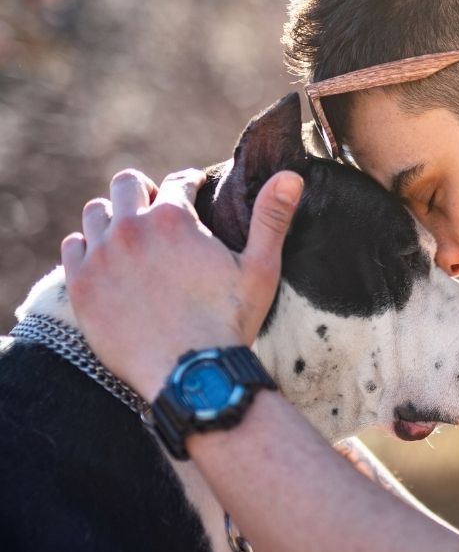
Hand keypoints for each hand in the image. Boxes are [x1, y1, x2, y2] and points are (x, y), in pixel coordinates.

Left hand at [62, 167, 302, 401]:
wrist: (189, 375)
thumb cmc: (229, 323)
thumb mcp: (260, 269)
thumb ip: (272, 218)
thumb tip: (292, 176)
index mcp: (176, 218)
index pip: (178, 180)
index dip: (189, 183)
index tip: (193, 190)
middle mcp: (132, 228)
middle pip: (127, 184)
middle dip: (145, 191)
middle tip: (157, 209)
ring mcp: (102, 256)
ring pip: (97, 212)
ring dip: (113, 216)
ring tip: (129, 234)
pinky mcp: (81, 285)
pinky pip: (72, 247)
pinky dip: (87, 247)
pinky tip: (104, 260)